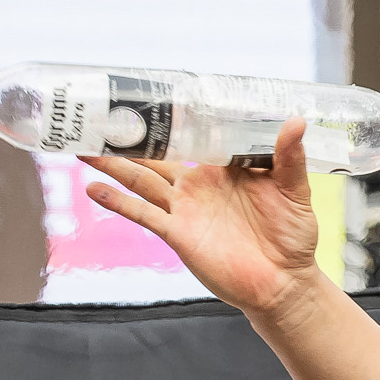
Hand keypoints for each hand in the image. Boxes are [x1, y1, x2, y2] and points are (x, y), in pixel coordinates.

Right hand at [82, 118, 321, 319]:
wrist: (285, 282)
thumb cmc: (292, 237)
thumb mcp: (294, 190)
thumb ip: (288, 156)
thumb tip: (296, 120)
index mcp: (222, 169)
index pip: (191, 137)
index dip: (168, 120)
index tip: (144, 97)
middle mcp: (197, 186)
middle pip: (155, 157)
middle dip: (127, 140)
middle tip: (98, 117)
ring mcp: (184, 210)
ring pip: (141, 180)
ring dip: (113, 165)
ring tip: (83, 148)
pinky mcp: (178, 234)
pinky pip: (144, 215)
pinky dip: (119, 202)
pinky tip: (94, 189)